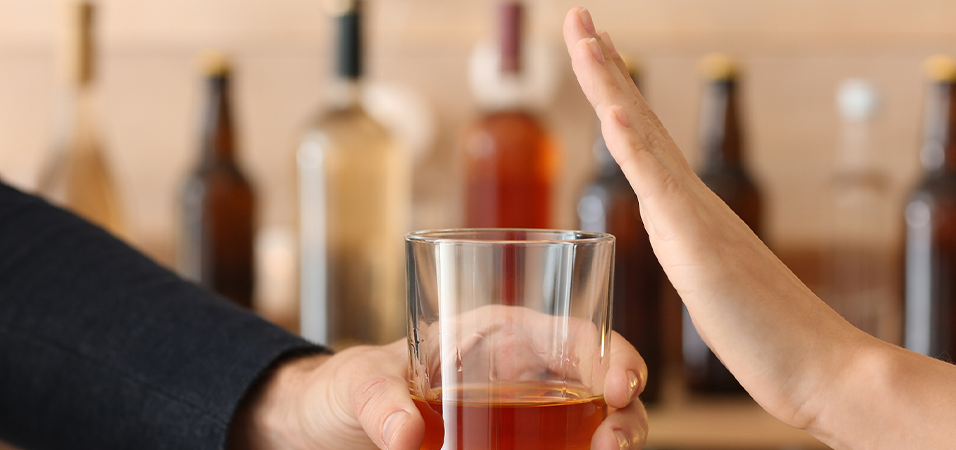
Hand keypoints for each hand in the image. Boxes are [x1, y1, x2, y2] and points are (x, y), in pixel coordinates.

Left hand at [231, 333, 648, 449]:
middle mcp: (525, 372)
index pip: (572, 333)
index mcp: (498, 333)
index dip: (608, 353)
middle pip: (599, 385)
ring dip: (612, 441)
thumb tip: (401, 432)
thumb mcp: (357, 384)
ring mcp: (526, 416)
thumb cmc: (349, 386)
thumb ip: (377, 402)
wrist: (333, 428)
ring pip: (594, 425)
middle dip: (622, 412)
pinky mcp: (517, 449)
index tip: (617, 386)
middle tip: (613, 444)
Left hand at [560, 7, 872, 428]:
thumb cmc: (775, 340)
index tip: (595, 48)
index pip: (645, 139)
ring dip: (610, 85)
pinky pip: (660, 189)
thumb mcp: (719, 291)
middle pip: (639, 120)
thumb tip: (693, 257)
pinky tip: (613, 112)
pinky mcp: (699, 249)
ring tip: (586, 38)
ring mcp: (697, 219)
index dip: (617, 93)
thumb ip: (703, 265)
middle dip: (605, 67)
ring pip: (643, 138)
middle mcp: (693, 202)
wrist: (827, 370)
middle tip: (579, 17)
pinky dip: (634, 146)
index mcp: (690, 212)